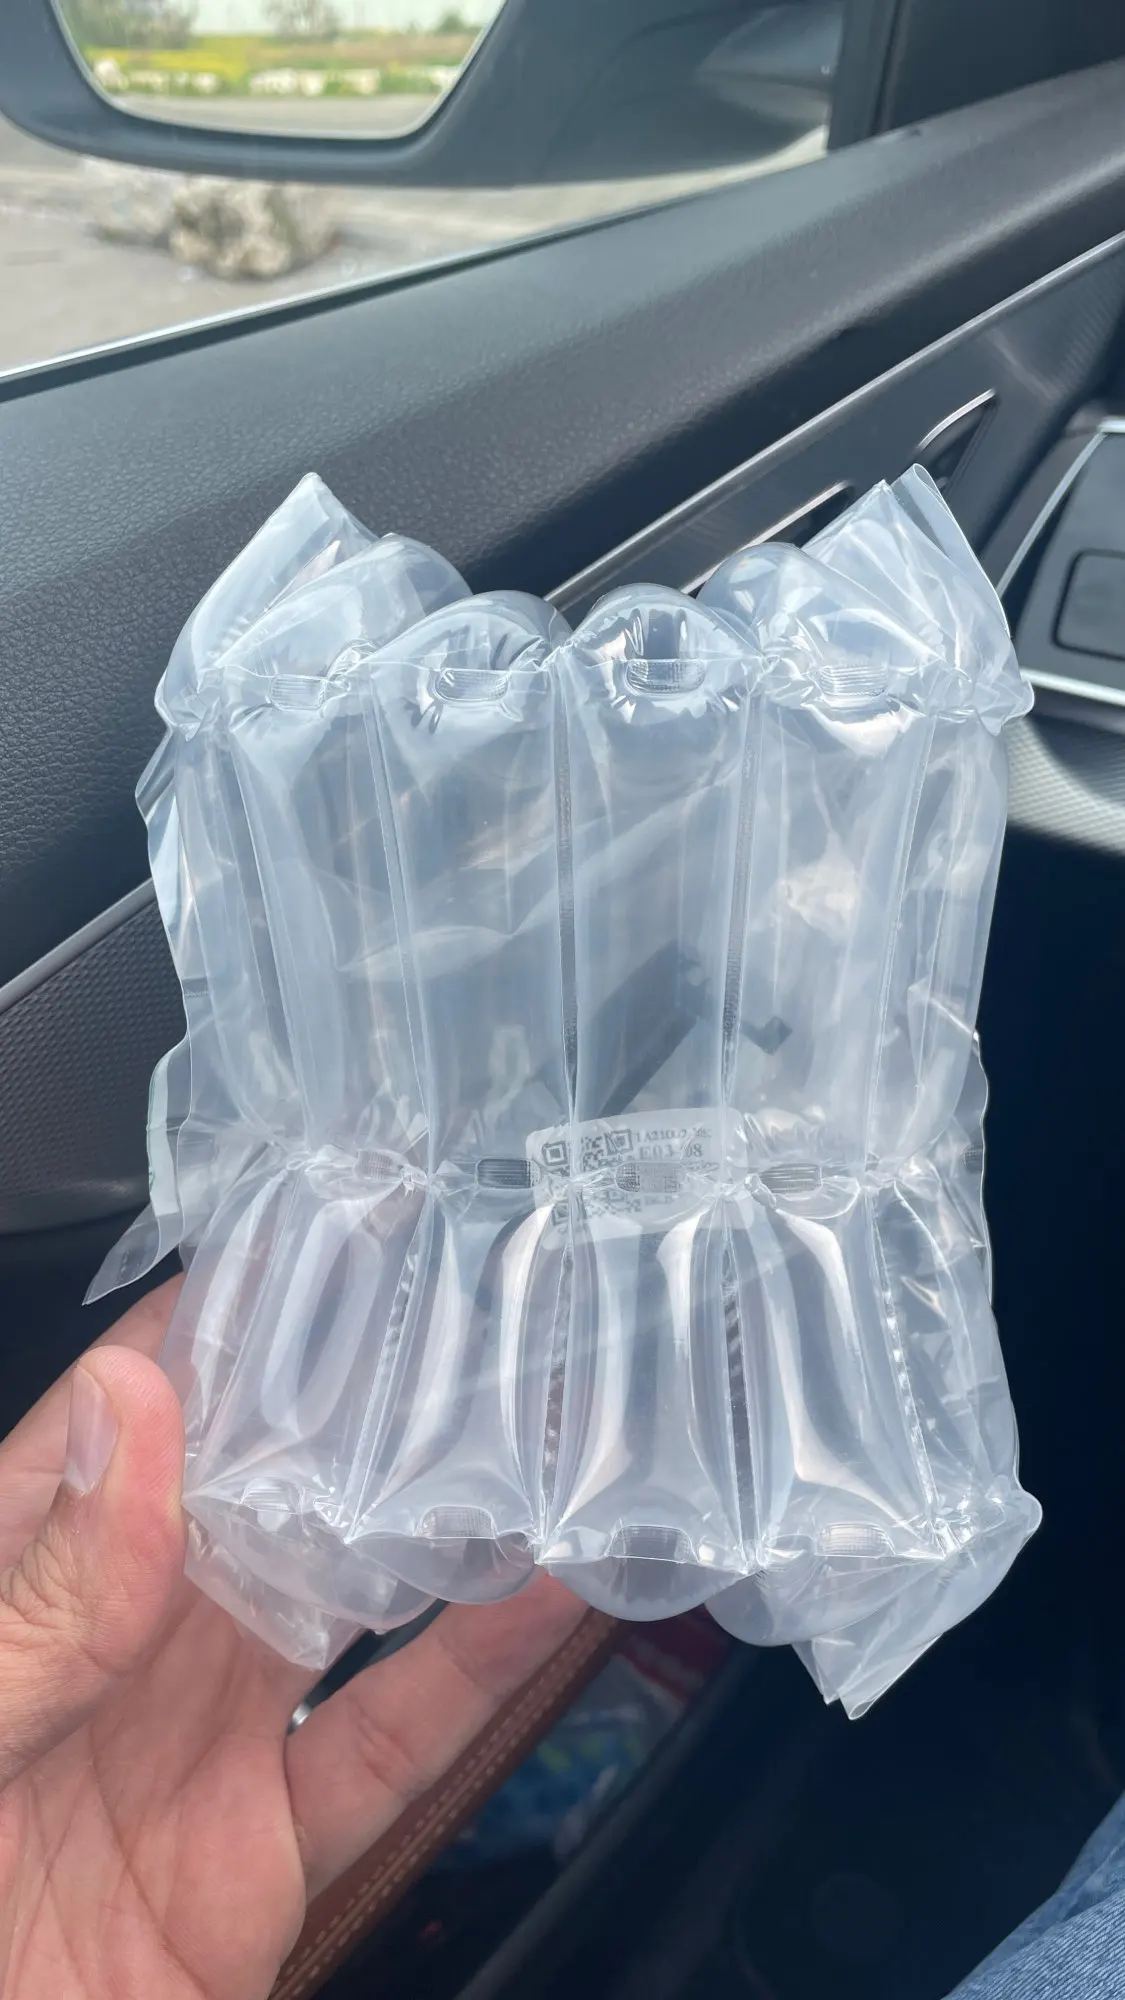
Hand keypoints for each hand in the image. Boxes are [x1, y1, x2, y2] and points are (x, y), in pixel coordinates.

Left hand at [0, 1279, 584, 1998]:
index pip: (133, 1406)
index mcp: (21, 1575)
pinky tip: (545, 1600)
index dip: (232, 1314)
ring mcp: (198, 1739)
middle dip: (361, 1397)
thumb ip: (39, 1596)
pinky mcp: (266, 1852)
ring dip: (442, 1516)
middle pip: (263, 1484)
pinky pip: (391, 1747)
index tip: (334, 1232)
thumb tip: (127, 1411)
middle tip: (475, 1307)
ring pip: (347, 1595)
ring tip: (537, 1426)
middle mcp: (123, 1638)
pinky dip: (480, 1675)